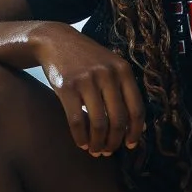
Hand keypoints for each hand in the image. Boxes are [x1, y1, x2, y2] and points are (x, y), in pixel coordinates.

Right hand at [33, 25, 145, 157]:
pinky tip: (82, 143)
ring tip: (96, 150)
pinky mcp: (67, 87)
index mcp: (123, 70)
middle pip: (118, 119)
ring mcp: (87, 80)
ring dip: (98, 143)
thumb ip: (123, 90)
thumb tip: (134, 127)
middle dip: (115, 141)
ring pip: (98, 123)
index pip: (137, 109)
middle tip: (109, 151)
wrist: (55, 40)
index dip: (135, 132)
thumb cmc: (86, 59)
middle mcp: (108, 74)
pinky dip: (80, 137)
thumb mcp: (110, 65)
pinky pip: (76, 121)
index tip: (131, 145)